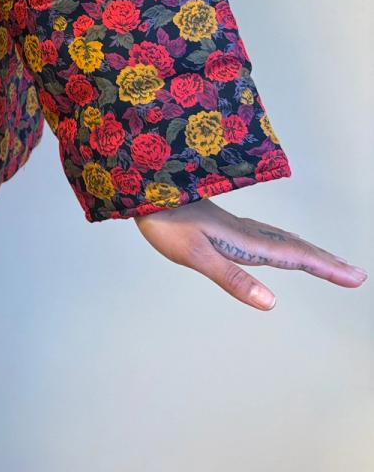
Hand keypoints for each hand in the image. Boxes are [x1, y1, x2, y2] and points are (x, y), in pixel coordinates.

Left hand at [133, 198, 367, 308]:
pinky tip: (280, 247)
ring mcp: (235, 227)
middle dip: (326, 261)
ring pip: (281, 240)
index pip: (294, 257)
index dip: (326, 268)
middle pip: (294, 246)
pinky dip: (285, 244)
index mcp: (243, 241)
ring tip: (329, 262)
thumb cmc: (164, 223)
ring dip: (308, 251)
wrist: (144, 190)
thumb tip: (272, 304)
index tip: (356, 277)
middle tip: (356, 274)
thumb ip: (234, 280)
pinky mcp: (224, 226)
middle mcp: (244, 232)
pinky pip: (266, 236)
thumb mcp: (196, 256)